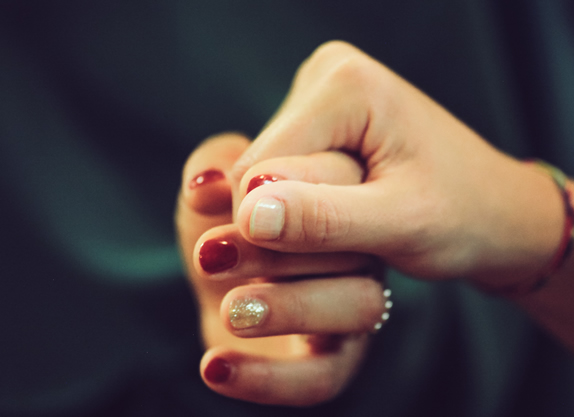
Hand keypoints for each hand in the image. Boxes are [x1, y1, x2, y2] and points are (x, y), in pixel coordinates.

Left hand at [176, 133, 386, 405]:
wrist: (219, 283)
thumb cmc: (224, 221)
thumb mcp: (213, 184)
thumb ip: (214, 163)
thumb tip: (208, 185)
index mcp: (346, 194)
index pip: (343, 178)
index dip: (292, 187)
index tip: (237, 200)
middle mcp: (364, 248)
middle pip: (358, 246)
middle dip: (282, 250)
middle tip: (214, 254)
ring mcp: (356, 304)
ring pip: (360, 307)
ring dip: (292, 307)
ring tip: (232, 309)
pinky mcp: (335, 360)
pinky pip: (323, 378)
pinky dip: (270, 379)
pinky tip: (214, 366)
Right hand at [230, 41, 564, 288]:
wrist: (499, 213)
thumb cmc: (465, 216)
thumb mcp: (401, 225)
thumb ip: (324, 220)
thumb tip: (247, 215)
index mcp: (343, 84)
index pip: (258, 170)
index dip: (281, 227)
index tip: (342, 247)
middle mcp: (324, 75)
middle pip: (258, 171)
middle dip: (293, 222)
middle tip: (360, 238)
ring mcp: (319, 98)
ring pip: (264, 181)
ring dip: (300, 221)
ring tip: (362, 226)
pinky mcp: (319, 123)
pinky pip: (282, 179)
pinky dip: (307, 212)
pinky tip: (350, 217)